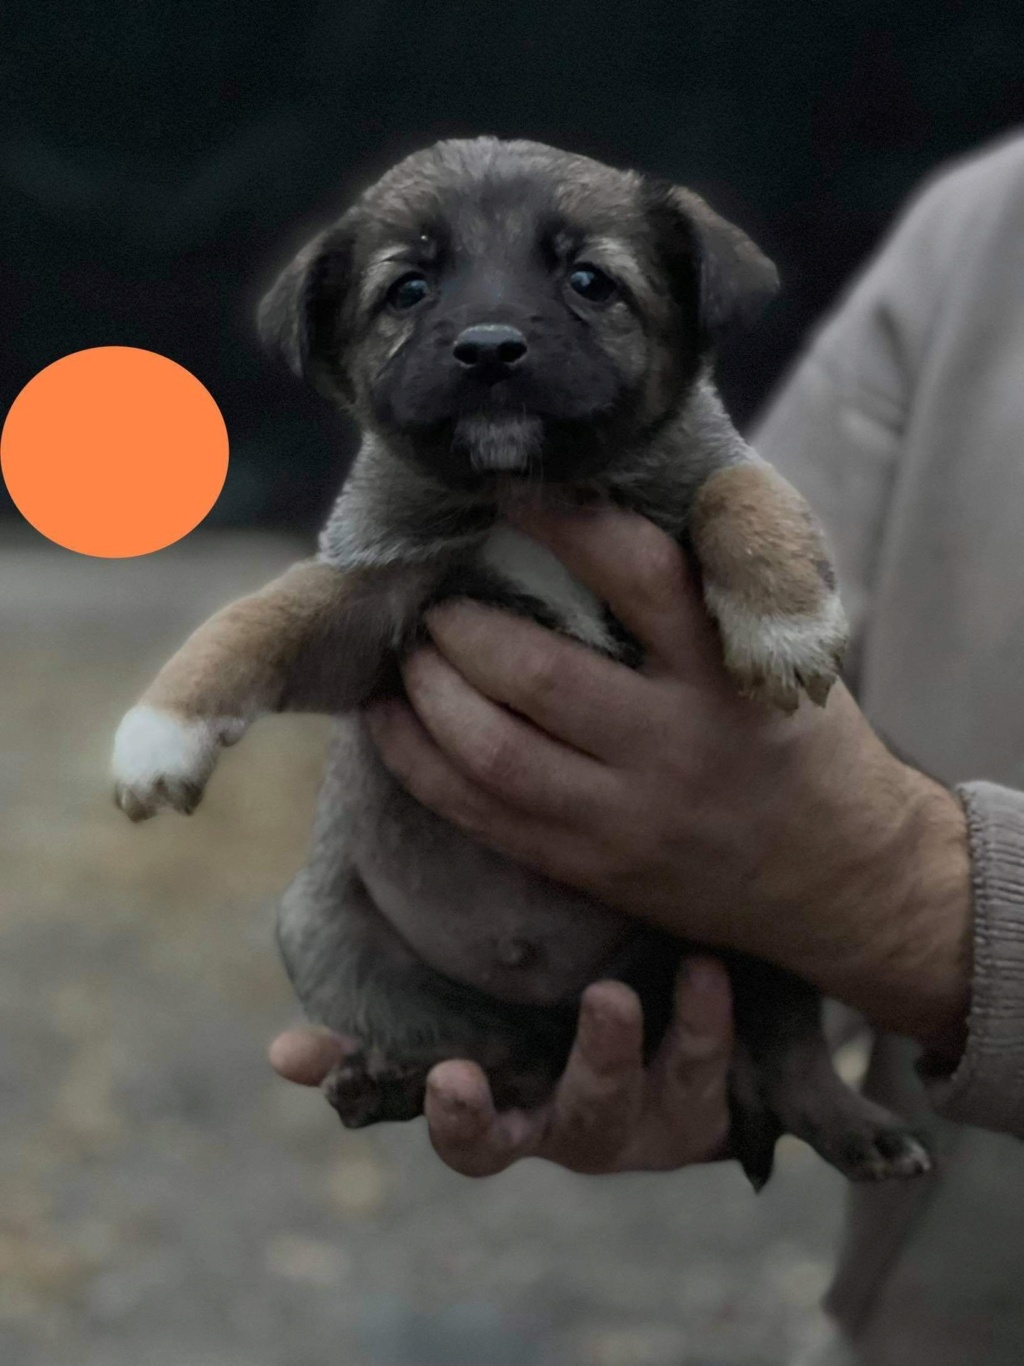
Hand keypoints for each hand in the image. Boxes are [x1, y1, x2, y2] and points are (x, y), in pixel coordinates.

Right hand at [269, 958, 732, 1175]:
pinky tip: (703, 966)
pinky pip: (704, 1065)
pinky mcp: (702, 1098)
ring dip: (607, 1053)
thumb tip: (279, 1052)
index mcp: (515, 1113)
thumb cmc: (553, 1023)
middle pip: (535, 1133)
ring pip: (618, 1102)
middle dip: (499, 1111)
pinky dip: (702, 1020)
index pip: (465, 1136)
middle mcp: (569, 1126)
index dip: (441, 1118)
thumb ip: (393, 1023)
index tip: (430, 1080)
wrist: (684, 1044)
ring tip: (606, 996)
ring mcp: (638, 1118)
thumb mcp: (482, 1024)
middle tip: (459, 1070)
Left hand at [364, 504, 971, 1056]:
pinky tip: (390, 724)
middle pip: (537, 676)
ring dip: (428, 695)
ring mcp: (626, 818)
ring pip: (494, 754)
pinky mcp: (590, 867)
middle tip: (434, 602)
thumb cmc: (802, 746)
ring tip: (408, 657)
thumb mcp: (775, 657)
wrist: (843, 878)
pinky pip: (482, 816)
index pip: (638, 575)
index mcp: (726, 673)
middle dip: (462, 629)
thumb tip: (591, 511)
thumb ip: (700, 598)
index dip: (565, 521)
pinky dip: (419, 765)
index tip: (510, 491)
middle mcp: (674, 745)